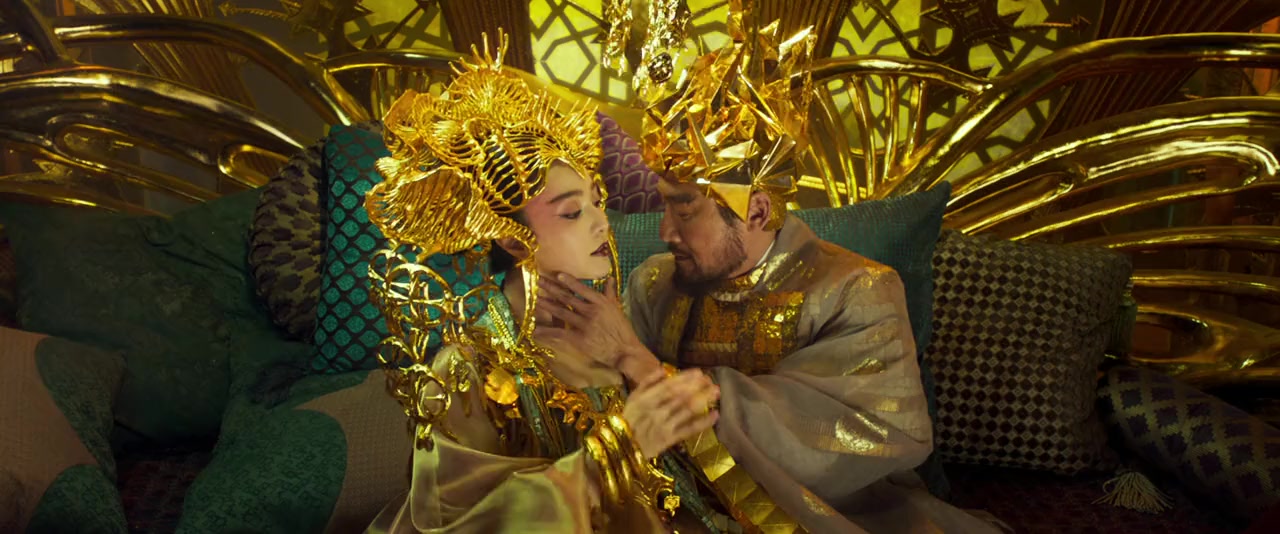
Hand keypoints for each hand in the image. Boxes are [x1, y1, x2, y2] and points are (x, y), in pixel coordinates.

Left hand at [536, 274, 662, 385]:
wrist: (625, 350)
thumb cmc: (622, 330)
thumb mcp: (617, 308)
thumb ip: (610, 293)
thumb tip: (610, 278)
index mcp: (601, 302)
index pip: (582, 288)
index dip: (569, 281)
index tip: (557, 275)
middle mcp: (591, 311)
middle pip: (567, 297)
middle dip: (551, 288)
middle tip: (539, 281)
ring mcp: (584, 325)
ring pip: (561, 312)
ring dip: (547, 305)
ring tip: (536, 299)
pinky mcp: (579, 339)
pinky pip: (560, 333)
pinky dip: (547, 331)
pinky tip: (536, 330)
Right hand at [622, 370, 719, 458]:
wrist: (621, 448)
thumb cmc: (628, 420)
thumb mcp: (632, 399)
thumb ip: (646, 383)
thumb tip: (662, 368)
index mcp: (645, 399)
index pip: (668, 386)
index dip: (685, 378)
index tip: (699, 372)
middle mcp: (655, 411)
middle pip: (680, 397)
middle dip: (698, 387)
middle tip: (712, 380)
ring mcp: (663, 426)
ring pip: (686, 411)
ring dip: (703, 401)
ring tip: (716, 392)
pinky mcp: (669, 440)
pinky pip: (688, 430)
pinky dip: (702, 423)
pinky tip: (715, 415)